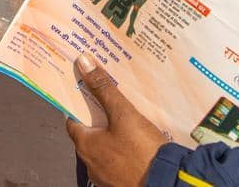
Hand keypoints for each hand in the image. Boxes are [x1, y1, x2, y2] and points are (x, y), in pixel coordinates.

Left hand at [66, 54, 168, 186]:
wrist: (166, 182)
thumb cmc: (142, 151)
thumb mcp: (124, 115)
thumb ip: (104, 89)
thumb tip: (84, 63)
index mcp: (85, 145)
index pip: (72, 120)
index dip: (77, 104)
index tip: (83, 91)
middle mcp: (90, 163)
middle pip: (88, 134)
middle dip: (96, 118)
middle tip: (106, 100)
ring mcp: (104, 176)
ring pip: (103, 149)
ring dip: (109, 135)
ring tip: (123, 118)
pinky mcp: (120, 182)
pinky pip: (116, 161)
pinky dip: (121, 150)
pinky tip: (134, 141)